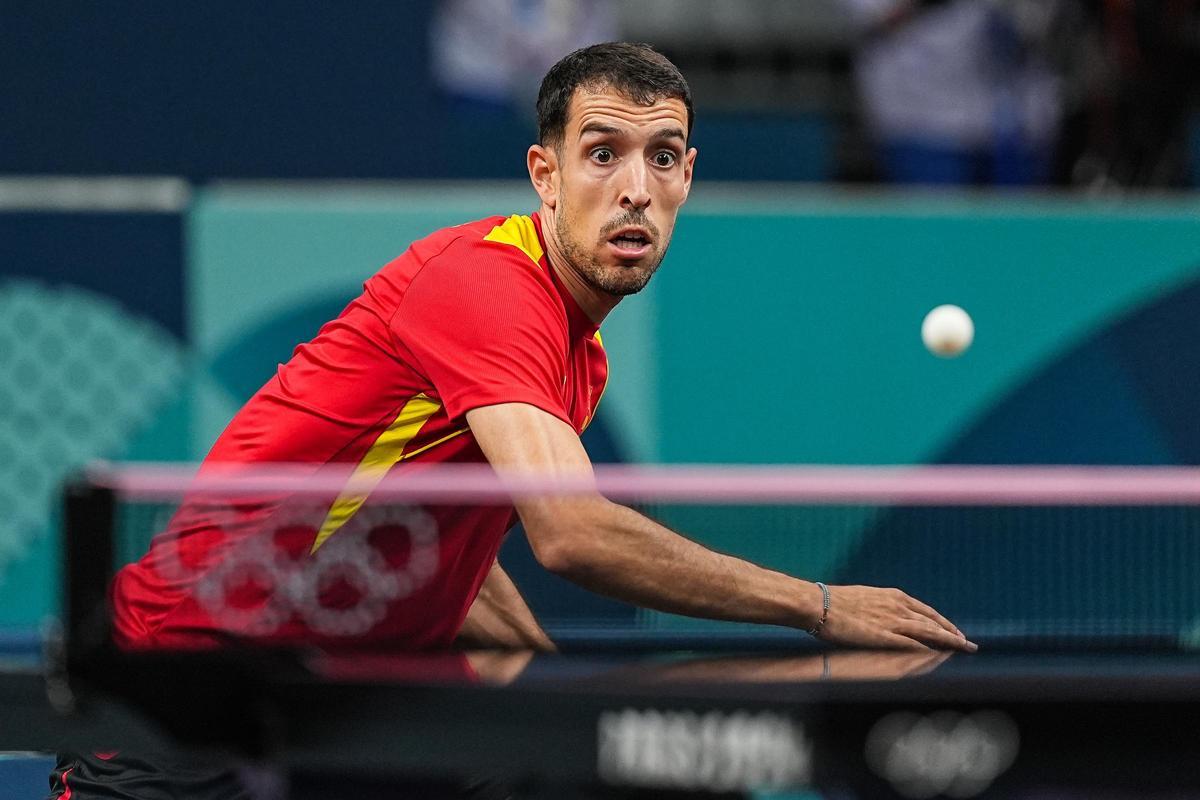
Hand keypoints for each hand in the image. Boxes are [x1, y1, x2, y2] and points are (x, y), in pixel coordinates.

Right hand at [813, 584, 976, 651]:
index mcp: (894, 597)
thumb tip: (888, 616)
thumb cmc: (834, 602)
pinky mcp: (883, 637)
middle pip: (934, 623)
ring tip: (963, 651)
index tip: (955, 633)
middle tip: (968, 645)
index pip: (927, 612)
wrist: (818, 604)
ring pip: (929, 633)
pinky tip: (938, 658)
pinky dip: (928, 652)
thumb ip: (882, 608)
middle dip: (953, 635)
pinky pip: (912, 646)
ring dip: (948, 643)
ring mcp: (892, 622)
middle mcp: (898, 608)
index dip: (944, 624)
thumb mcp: (866, 598)